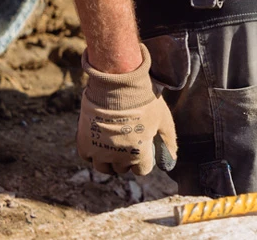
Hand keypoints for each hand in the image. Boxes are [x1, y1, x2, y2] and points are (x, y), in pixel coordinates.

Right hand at [79, 44, 176, 175]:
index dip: (145, 161)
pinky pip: (88, 157)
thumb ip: (168, 142)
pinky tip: (100, 143)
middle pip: (123, 168)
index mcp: (139, 154)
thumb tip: (171, 161)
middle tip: (130, 144)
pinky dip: (93, 154)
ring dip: (110, 161)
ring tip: (114, 148)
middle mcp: (118, 158)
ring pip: (104, 167)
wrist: (116, 86)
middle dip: (128, 160)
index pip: (142, 170)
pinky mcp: (84, 143)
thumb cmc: (144, 102)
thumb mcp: (163, 120)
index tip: (144, 150)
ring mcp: (99, 152)